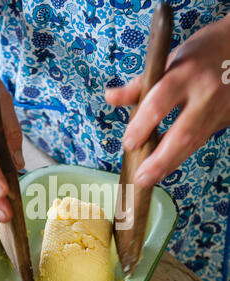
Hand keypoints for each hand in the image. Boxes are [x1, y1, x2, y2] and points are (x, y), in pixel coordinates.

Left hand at [105, 14, 229, 186]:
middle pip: (182, 134)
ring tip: (151, 179)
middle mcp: (205, 93)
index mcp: (185, 72)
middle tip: (141, 178)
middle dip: (160, 160)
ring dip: (170, 164)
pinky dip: (182, 155)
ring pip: (194, 143)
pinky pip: (201, 141)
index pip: (159, 103)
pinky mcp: (226, 120)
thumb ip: (140, 84)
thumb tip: (111, 98)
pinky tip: (167, 165)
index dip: (142, 126)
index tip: (129, 144)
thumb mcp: (169, 59)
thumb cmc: (201, 52)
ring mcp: (219, 109)